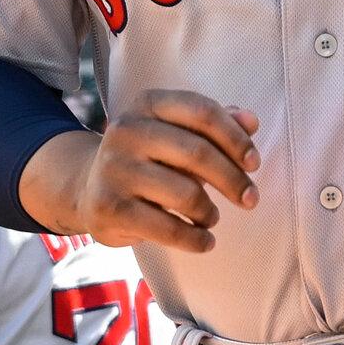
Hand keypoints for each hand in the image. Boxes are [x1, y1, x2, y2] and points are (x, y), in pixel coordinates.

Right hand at [20, 89, 259, 253]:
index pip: (202, 112)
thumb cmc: (149, 158)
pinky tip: (204, 241)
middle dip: (233, 180)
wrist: (89, 190)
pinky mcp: (109, 207)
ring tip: (212, 218)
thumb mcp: (177, 133)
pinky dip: (195, 239)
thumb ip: (215, 126)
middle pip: (198, 153)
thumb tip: (251, 121)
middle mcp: (126, 130)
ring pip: (186, 193)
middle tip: (250, 199)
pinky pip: (167, 228)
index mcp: (147, 104)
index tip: (254, 163)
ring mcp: (114, 169)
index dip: (235, 138)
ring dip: (210, 212)